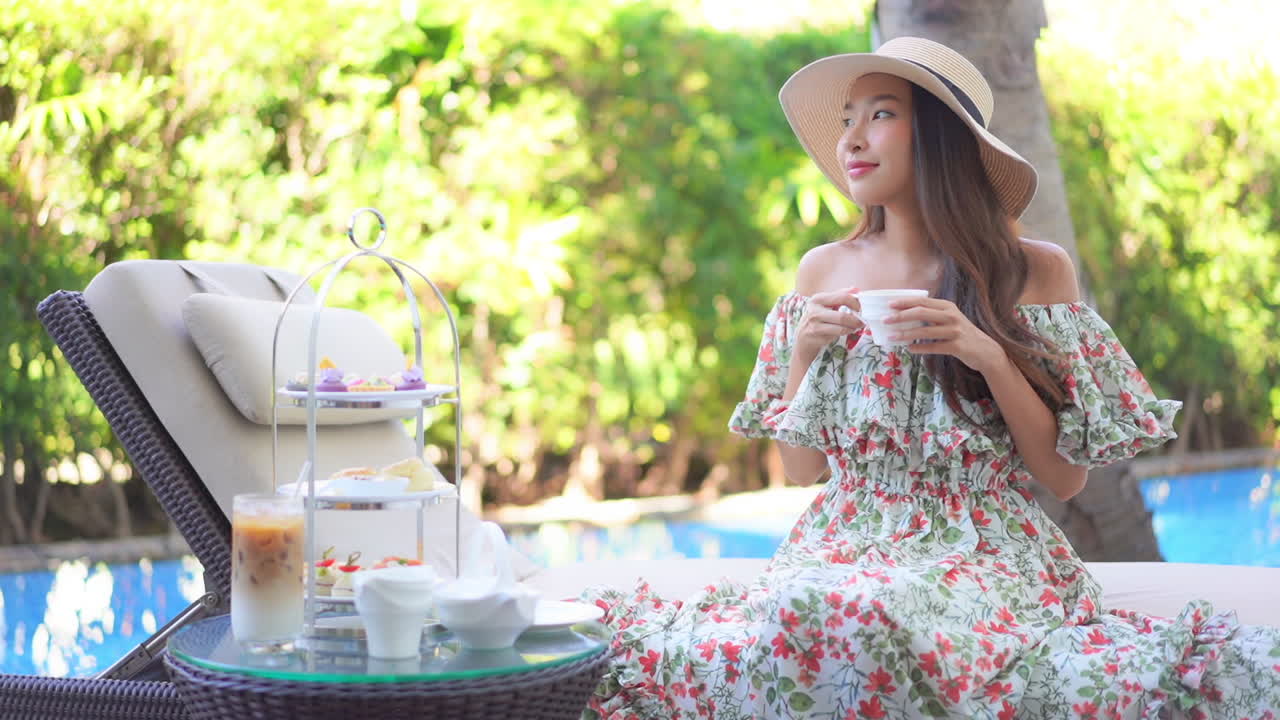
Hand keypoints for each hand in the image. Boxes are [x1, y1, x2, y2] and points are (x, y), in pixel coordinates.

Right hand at [795, 287, 862, 359]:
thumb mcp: (825, 304)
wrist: (802, 338)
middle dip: (856, 320)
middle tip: (862, 321)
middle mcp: (814, 311)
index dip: (856, 303)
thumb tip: (855, 289)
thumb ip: (840, 295)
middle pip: (843, 316)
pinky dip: (845, 333)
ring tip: (855, 327)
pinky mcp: (816, 337)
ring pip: (841, 327)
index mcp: (818, 299)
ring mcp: (814, 325)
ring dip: (852, 328)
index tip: (861, 308)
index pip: (843, 297)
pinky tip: (846, 331)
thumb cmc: (817, 318)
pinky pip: (837, 335)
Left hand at [883, 297, 1006, 373]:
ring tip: (892, 337)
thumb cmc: (962, 334)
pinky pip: (934, 347)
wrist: (985, 351)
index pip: (922, 301)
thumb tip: (905, 315)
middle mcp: (952, 316)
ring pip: (925, 331)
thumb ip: (932, 315)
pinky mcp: (957, 346)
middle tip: (885, 320)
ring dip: (906, 334)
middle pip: (922, 313)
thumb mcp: (950, 319)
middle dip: (901, 316)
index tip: (889, 305)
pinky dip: (920, 348)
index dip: (905, 302)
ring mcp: (955, 331)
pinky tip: (909, 348)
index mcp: (947, 306)